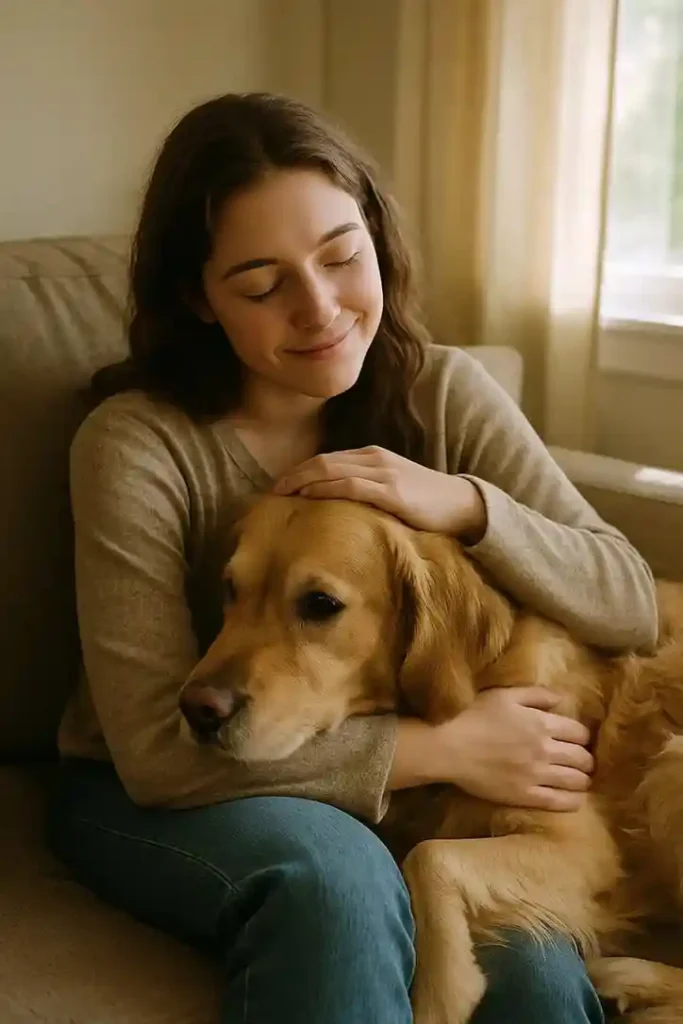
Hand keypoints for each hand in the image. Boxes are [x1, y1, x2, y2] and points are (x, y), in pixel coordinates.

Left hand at [273, 446, 486, 538]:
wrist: (463, 506)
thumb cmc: (426, 504)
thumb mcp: (392, 490)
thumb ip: (366, 491)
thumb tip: (336, 507)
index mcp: (373, 456)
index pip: (327, 459)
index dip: (300, 471)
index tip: (280, 486)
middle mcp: (375, 459)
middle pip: (323, 462)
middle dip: (294, 475)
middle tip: (271, 491)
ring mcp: (384, 473)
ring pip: (331, 469)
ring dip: (302, 481)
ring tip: (281, 495)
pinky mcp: (392, 491)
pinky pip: (350, 486)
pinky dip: (325, 489)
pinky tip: (308, 497)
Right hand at [430, 686, 593, 810]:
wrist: (452, 748)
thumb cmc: (476, 717)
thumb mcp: (506, 695)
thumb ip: (537, 694)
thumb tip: (562, 698)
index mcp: (542, 723)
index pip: (580, 733)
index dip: (582, 737)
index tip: (577, 740)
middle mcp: (545, 750)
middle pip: (582, 758)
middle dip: (586, 760)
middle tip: (582, 762)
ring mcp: (537, 775)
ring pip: (576, 781)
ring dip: (583, 780)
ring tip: (580, 780)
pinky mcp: (526, 795)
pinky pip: (559, 802)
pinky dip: (573, 801)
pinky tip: (575, 799)